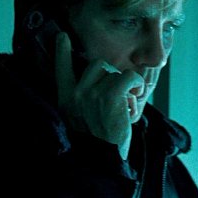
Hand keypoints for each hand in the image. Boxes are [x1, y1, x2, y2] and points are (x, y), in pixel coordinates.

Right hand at [55, 32, 143, 159]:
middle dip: (111, 77)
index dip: (62, 52)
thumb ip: (85, 100)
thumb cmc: (100, 143)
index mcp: (66, 101)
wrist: (104, 162)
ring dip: (124, 87)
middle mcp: (76, 95)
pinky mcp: (110, 96)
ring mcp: (91, 95)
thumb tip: (103, 79)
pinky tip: (132, 103)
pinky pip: (128, 77)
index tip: (62, 36)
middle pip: (97, 65)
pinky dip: (136, 87)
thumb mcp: (84, 120)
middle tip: (116, 99)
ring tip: (122, 107)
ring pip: (115, 72)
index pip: (61, 71)